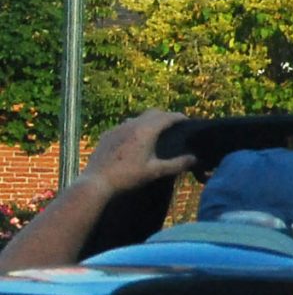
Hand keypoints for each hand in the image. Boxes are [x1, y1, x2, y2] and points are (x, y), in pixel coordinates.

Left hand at [79, 110, 194, 192]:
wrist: (96, 182)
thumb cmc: (128, 176)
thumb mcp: (156, 171)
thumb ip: (177, 164)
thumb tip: (195, 158)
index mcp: (146, 131)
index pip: (167, 117)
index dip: (179, 117)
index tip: (187, 121)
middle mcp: (131, 125)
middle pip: (153, 113)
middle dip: (164, 116)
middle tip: (173, 125)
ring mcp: (117, 128)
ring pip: (137, 118)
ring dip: (148, 121)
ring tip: (154, 132)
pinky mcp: (107, 135)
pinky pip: (124, 126)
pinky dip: (134, 128)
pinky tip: (133, 141)